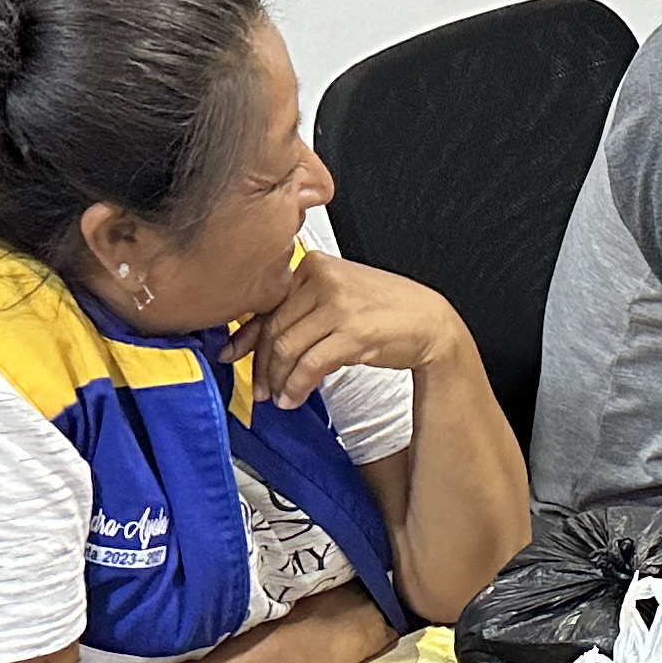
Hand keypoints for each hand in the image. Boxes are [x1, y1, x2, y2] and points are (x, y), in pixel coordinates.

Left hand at [235, 255, 479, 411]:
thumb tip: (255, 334)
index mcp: (314, 264)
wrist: (429, 322)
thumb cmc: (384, 310)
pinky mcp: (354, 331)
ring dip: (278, 380)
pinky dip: (297, 386)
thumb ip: (300, 306)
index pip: (267, 303)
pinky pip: (310, 364)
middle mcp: (324, 279)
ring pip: (287, 348)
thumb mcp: (338, 294)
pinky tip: (294, 398)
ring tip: (278, 397)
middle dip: (261, 365)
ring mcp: (339, 304)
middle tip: (259, 388)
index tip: (232, 355)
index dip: (245, 336)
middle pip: (273, 328)